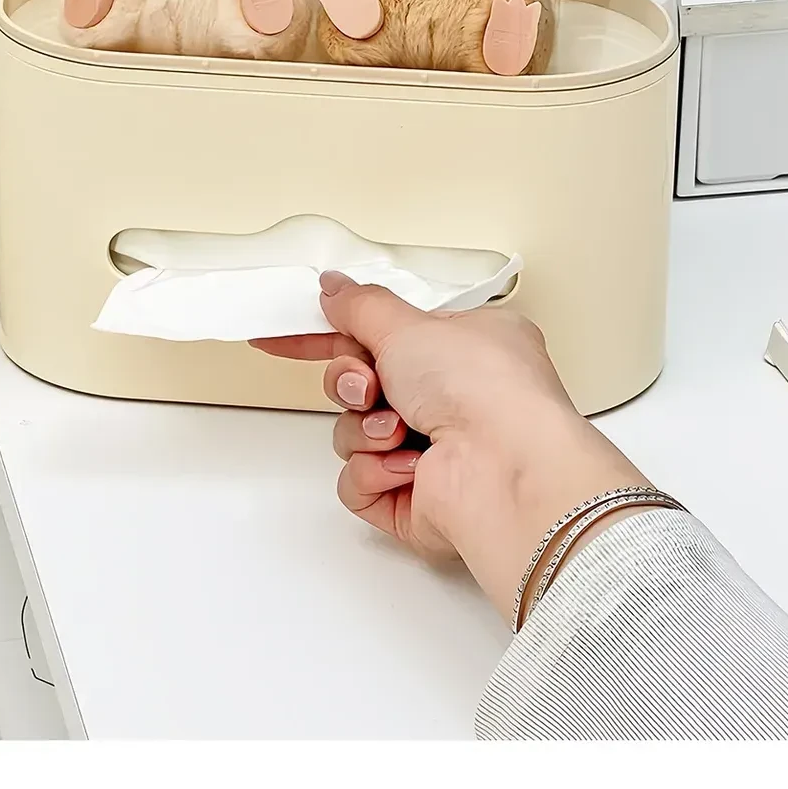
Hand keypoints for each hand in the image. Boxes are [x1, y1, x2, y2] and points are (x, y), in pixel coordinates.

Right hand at [254, 275, 649, 622]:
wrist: (504, 470)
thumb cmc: (483, 388)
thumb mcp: (410, 325)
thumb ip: (361, 306)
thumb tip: (335, 288)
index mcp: (463, 347)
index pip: (382, 334)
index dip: (331, 333)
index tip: (284, 337)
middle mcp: (452, 399)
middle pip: (361, 383)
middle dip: (352, 382)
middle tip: (368, 385)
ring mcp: (433, 452)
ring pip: (353, 433)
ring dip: (366, 428)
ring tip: (399, 431)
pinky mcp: (413, 500)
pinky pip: (358, 482)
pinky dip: (375, 472)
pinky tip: (408, 468)